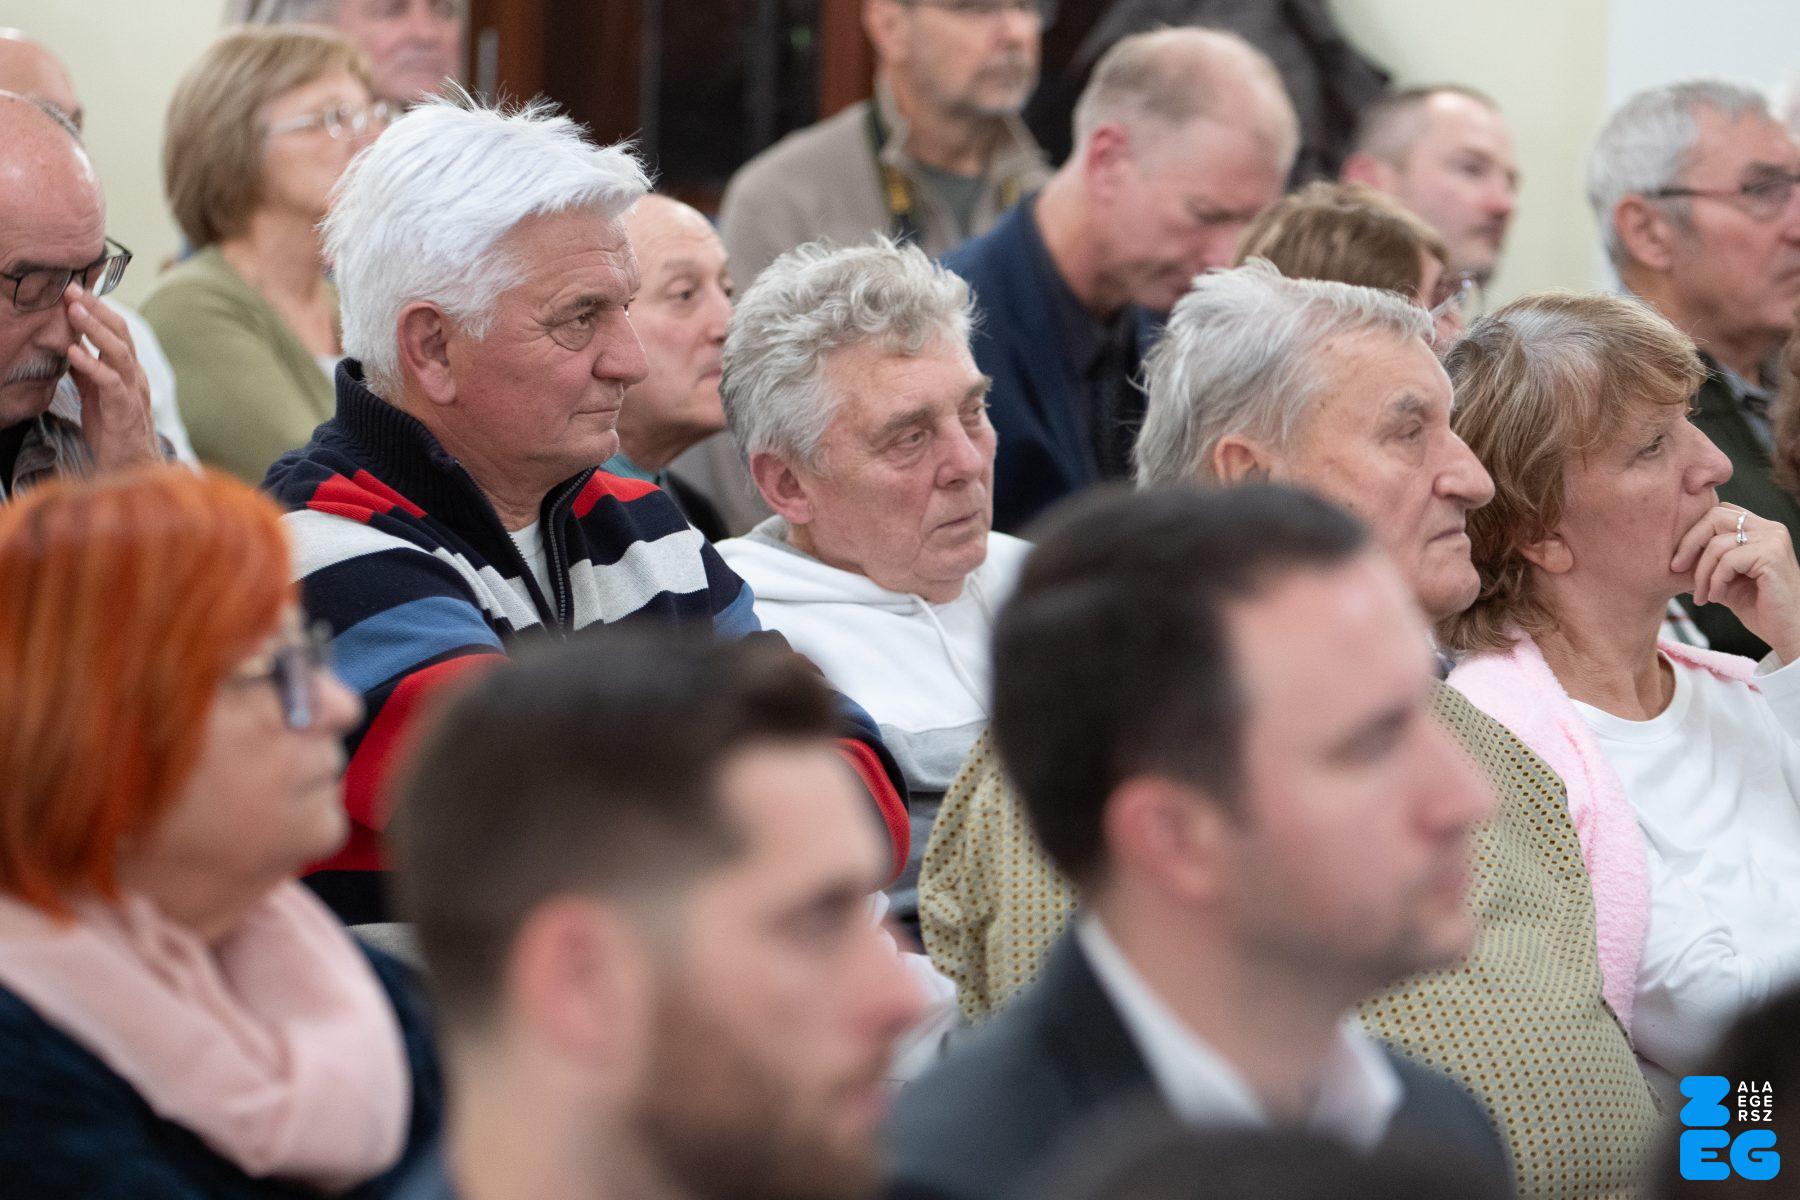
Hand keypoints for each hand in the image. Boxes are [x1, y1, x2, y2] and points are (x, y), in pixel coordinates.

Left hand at [63, 282, 158, 472]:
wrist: (129, 468)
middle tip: (72, 289)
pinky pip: (110, 382)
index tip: (74, 290)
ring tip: (73, 311)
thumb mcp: (95, 394)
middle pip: (121, 334)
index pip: (117, 331)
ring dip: (95, 329)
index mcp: (128, 371)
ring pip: (119, 352)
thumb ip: (87, 370)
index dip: (98, 309)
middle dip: (97, 309)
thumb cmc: (112, 432)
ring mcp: (132, 392)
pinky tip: (73, 352)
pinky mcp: (124, 410)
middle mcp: (135, 376)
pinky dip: (92, 364)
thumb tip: (70, 345)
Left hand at [1671, 503, 1799, 662]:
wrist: (1788, 631)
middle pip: (1714, 517)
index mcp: (1760, 529)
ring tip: (1702, 596)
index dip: (1694, 531)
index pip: (1718, 512)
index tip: (1679, 559)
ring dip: (1702, 573)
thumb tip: (1672, 556)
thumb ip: (1707, 562)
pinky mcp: (1772, 556)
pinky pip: (1728, 561)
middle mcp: (1769, 528)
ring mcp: (1773, 540)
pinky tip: (1716, 597)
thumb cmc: (1758, 607)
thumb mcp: (1724, 580)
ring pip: (1717, 543)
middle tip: (1676, 569)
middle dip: (1689, 544)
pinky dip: (1715, 581)